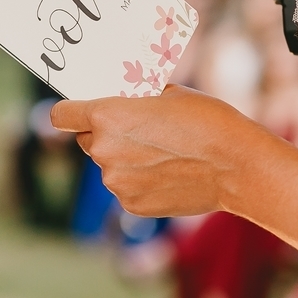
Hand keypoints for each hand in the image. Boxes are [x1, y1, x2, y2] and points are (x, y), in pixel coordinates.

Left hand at [51, 85, 270, 217]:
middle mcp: (103, 151)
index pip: (61, 116)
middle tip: (139, 131)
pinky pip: (126, 188)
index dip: (69, 112)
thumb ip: (134, 98)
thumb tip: (124, 98)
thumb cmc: (207, 120)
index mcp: (107, 116)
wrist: (236, 166)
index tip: (76, 112)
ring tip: (164, 154)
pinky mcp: (132, 205)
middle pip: (87, 140)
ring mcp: (116, 182)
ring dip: (125, 160)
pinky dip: (141, 182)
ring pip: (109, 167)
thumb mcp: (168, 93)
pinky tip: (169, 174)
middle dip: (106, 135)